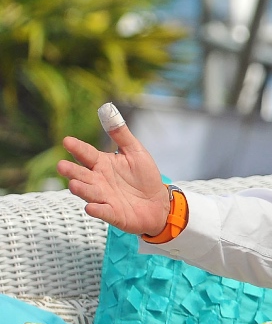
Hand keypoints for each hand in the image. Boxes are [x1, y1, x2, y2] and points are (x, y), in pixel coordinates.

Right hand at [57, 112, 169, 235]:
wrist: (158, 203)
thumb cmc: (144, 177)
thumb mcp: (135, 151)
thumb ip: (121, 134)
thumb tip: (108, 110)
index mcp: (102, 163)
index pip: (86, 154)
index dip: (77, 148)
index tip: (67, 141)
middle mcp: (98, 180)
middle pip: (81, 174)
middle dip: (71, 171)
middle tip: (61, 166)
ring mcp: (104, 197)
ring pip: (88, 192)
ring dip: (81, 189)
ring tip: (74, 184)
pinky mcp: (112, 213)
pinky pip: (102, 212)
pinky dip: (97, 209)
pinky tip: (92, 207)